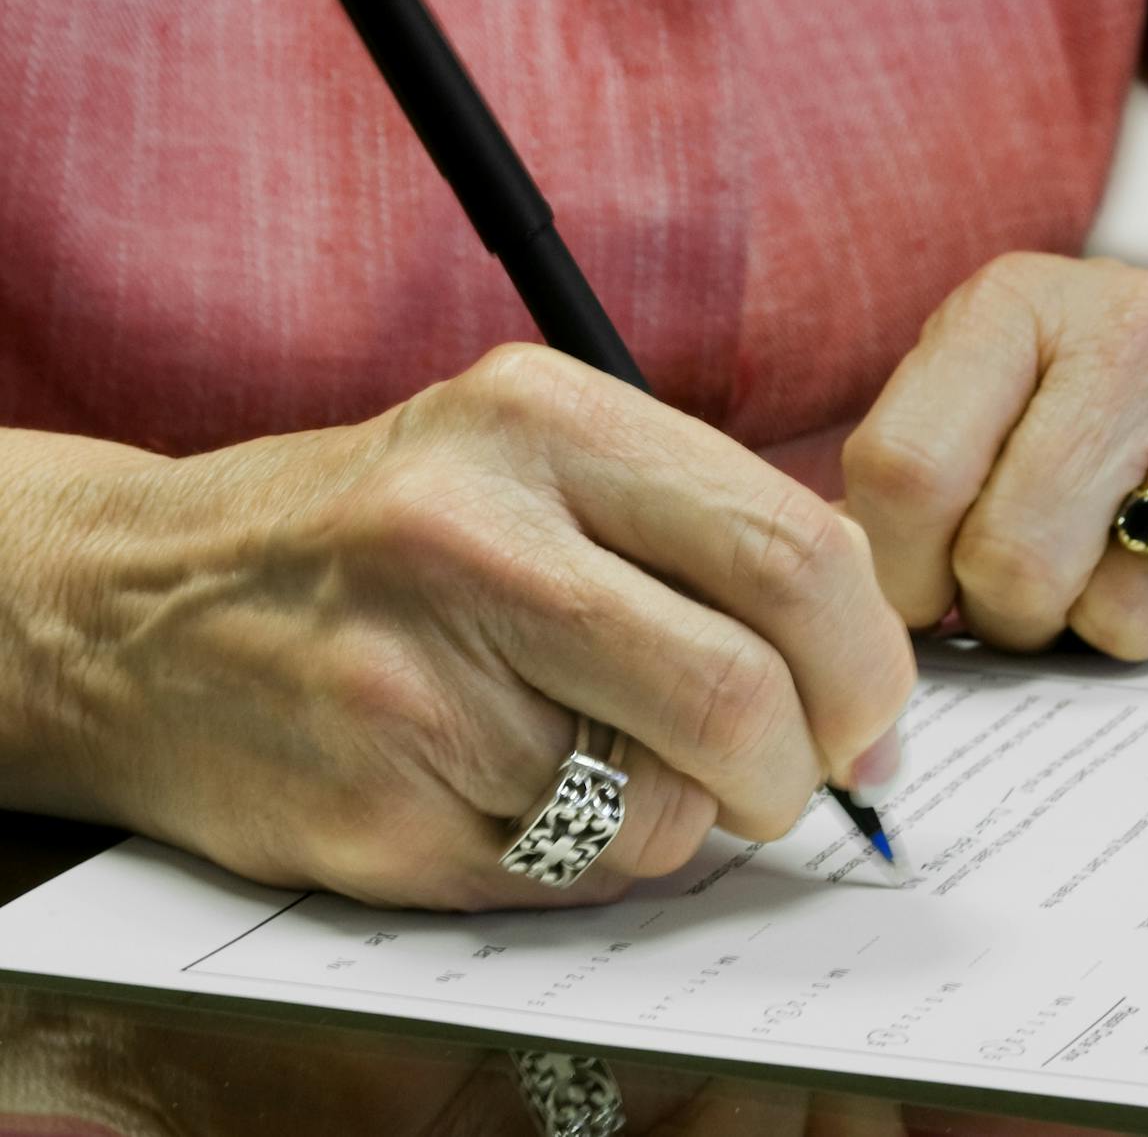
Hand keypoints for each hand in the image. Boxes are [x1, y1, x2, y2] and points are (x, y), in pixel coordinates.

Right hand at [20, 344, 912, 908]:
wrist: (140, 603)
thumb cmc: (373, 533)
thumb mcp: (523, 457)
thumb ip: (688, 528)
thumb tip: (855, 659)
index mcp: (541, 417)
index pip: (793, 544)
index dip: (865, 653)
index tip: (865, 707)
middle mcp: (477, 530)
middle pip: (751, 679)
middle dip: (811, 754)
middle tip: (799, 769)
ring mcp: (417, 676)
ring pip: (670, 800)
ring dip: (689, 809)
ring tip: (621, 762)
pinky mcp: (378, 802)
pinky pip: (576, 871)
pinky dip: (596, 851)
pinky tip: (526, 789)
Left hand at [842, 241, 1147, 660]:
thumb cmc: (1113, 392)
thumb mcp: (997, 381)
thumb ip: (916, 464)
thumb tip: (850, 590)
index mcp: (1019, 300)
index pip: (904, 470)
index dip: (898, 568)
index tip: (922, 587)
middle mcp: (1144, 330)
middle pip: (1012, 559)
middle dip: (1006, 612)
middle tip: (1029, 588)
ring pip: (1122, 615)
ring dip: (1105, 623)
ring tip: (1126, 555)